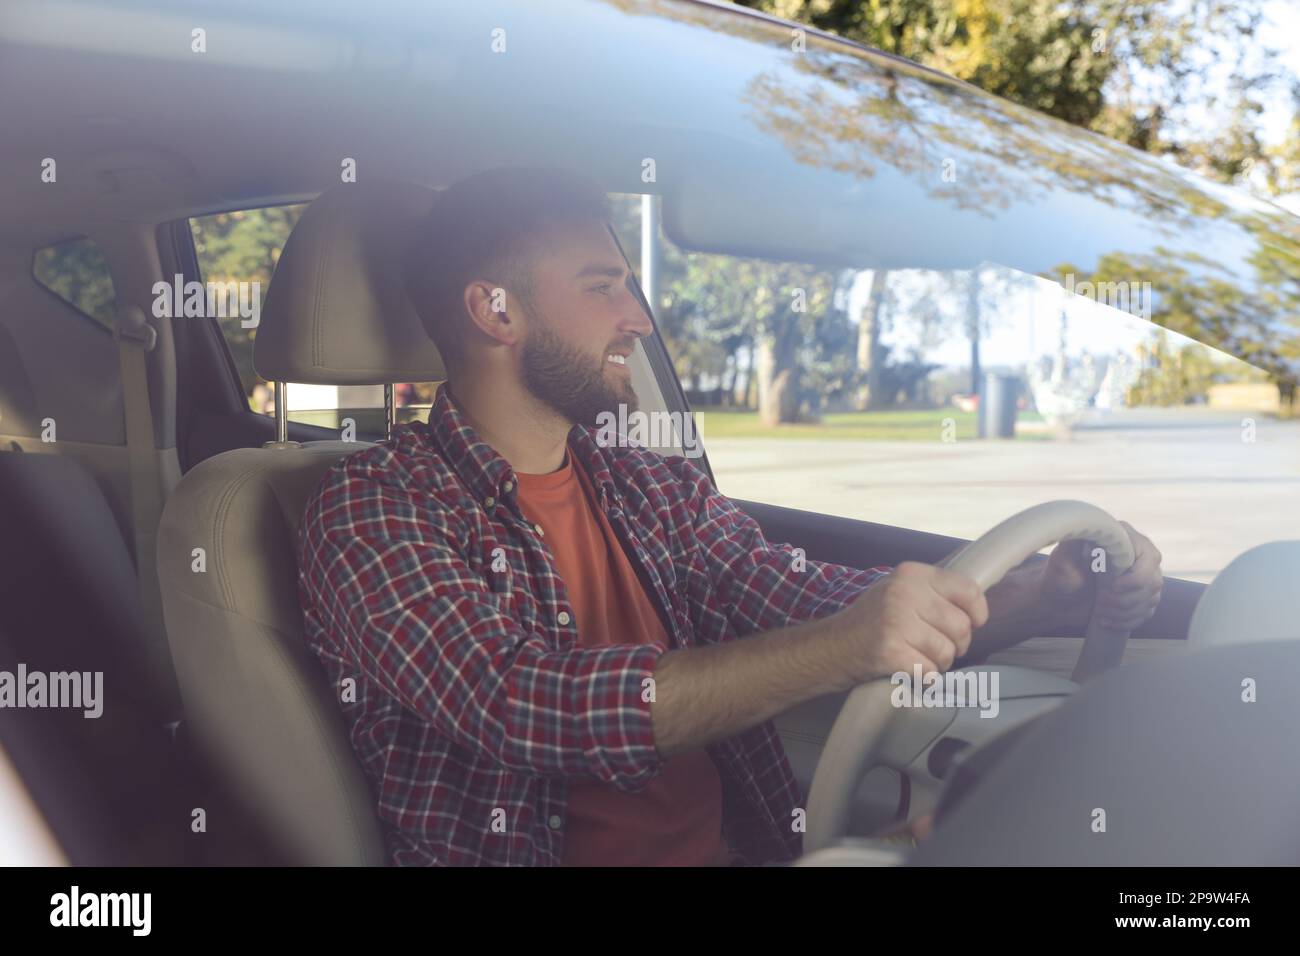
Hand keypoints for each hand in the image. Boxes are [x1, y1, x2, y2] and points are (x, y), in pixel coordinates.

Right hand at [835, 562, 989, 681]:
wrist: (832, 646)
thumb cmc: (872, 621)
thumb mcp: (899, 590)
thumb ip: (933, 592)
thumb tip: (977, 607)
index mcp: (911, 574)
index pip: (968, 589)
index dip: (977, 612)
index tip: (972, 623)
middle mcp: (904, 593)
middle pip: (962, 626)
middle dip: (956, 644)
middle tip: (936, 646)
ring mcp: (896, 622)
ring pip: (948, 652)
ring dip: (939, 662)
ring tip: (918, 656)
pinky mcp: (890, 651)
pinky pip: (930, 671)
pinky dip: (924, 677)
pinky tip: (909, 669)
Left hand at [1036, 521, 1163, 631]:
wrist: (1057, 600)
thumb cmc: (1058, 575)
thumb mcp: (1063, 557)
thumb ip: (1074, 541)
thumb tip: (1084, 524)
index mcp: (1123, 540)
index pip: (1149, 556)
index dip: (1136, 576)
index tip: (1113, 586)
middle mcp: (1138, 556)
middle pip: (1153, 581)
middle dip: (1126, 598)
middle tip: (1101, 600)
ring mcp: (1142, 578)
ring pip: (1151, 599)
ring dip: (1124, 611)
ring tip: (1100, 611)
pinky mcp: (1140, 598)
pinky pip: (1146, 613)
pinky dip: (1126, 621)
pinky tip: (1107, 621)